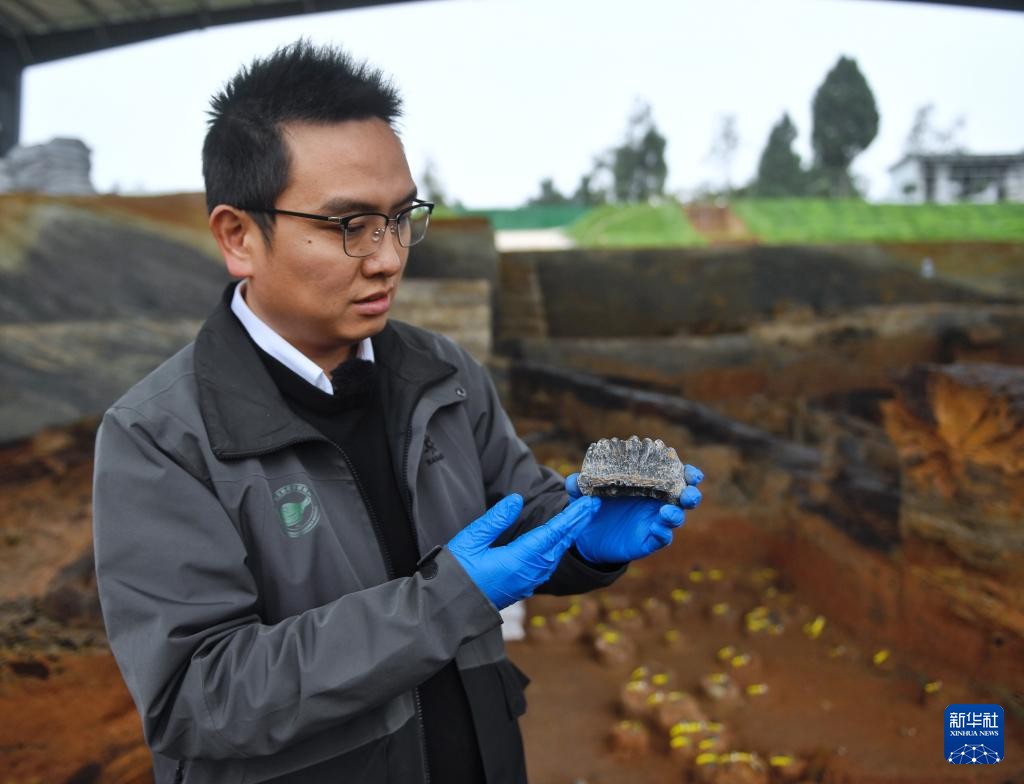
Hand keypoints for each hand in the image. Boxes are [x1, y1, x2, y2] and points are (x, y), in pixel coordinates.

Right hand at [449, 493, 601, 609]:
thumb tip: (517, 500)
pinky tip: (556, 542)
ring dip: (567, 537)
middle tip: (592, 506)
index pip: (553, 534)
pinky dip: (556, 549)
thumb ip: (496, 519)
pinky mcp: (520, 588)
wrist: (446, 610)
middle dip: (577, 524)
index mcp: (518, 560)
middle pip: (559, 544)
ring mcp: (526, 583)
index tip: (589, 503)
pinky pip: (546, 566)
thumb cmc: (455, 574)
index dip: (572, 517)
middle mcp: (528, 573)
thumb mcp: (471, 540)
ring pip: (554, 557)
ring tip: (578, 519)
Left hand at [565, 465, 703, 562]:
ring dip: (677, 514)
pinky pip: (662, 538)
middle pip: (684, 497)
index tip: (689, 471)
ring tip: (668, 512)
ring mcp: (654, 521)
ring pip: (676, 518)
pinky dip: (663, 533)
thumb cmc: (593, 507)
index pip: (674, 475)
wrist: (588, 537)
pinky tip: (659, 528)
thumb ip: (579, 487)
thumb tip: (574, 479)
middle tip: (689, 491)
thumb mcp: (583, 495)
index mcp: (648, 485)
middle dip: (691, 493)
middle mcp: (656, 502)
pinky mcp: (648, 540)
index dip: (687, 472)